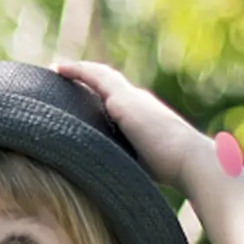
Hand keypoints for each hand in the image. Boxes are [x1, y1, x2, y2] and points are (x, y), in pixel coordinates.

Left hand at [51, 59, 212, 190]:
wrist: (186, 159)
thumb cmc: (166, 169)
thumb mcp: (136, 161)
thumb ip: (119, 158)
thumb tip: (97, 174)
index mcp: (141, 115)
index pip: (114, 101)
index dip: (97, 96)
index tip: (77, 97)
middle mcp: (136, 101)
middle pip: (106, 85)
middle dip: (85, 79)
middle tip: (61, 76)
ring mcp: (130, 97)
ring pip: (100, 76)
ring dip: (78, 71)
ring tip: (56, 69)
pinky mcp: (122, 99)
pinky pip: (95, 77)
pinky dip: (78, 71)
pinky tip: (59, 69)